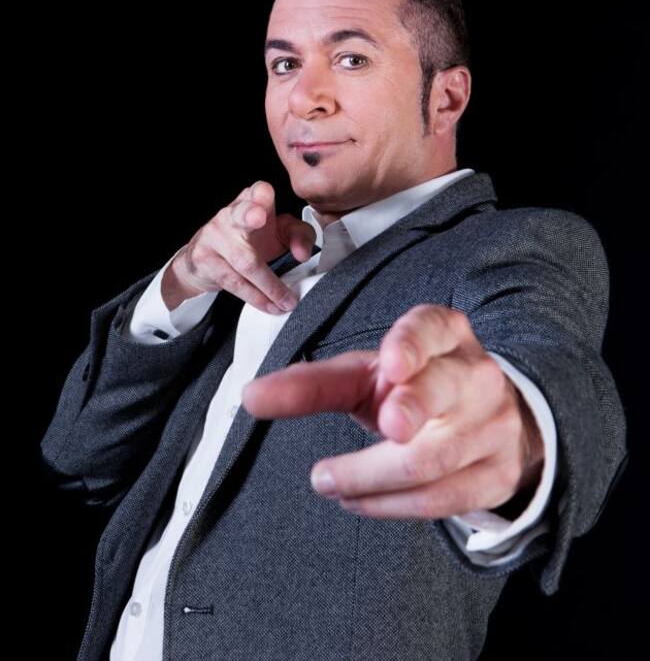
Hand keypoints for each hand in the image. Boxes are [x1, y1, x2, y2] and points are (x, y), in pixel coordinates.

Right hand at [162, 180, 316, 313]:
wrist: (203, 261)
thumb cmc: (247, 241)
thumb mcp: (278, 233)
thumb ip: (299, 235)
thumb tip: (302, 253)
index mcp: (251, 201)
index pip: (258, 191)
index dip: (261, 195)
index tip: (266, 199)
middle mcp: (230, 215)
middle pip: (240, 214)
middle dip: (249, 214)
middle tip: (258, 217)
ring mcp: (214, 237)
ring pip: (245, 261)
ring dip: (268, 285)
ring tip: (286, 300)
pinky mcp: (205, 261)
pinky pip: (235, 282)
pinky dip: (256, 297)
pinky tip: (269, 304)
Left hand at [242, 304, 544, 518]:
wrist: (484, 421)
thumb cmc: (414, 388)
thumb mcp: (367, 376)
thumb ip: (313, 385)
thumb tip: (251, 396)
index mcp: (443, 336)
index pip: (431, 328)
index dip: (412, 344)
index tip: (392, 363)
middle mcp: (474, 375)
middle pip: (445, 388)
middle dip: (415, 406)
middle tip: (386, 424)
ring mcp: (492, 426)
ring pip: (432, 458)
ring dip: (369, 476)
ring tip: (325, 479)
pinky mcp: (495, 475)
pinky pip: (440, 499)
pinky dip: (389, 505)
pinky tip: (356, 500)